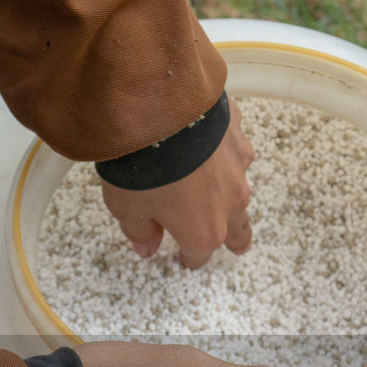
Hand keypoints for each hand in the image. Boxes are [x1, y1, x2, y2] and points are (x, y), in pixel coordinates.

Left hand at [100, 97, 254, 268]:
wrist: (158, 109)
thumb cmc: (139, 165)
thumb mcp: (126, 207)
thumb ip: (139, 231)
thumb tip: (147, 247)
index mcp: (202, 230)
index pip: (199, 255)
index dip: (190, 257)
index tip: (184, 257)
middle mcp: (230, 203)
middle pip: (238, 231)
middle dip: (235, 240)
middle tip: (237, 245)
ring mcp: (239, 167)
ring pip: (239, 188)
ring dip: (227, 190)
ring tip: (211, 183)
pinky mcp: (239, 135)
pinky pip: (232, 149)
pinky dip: (221, 151)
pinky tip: (204, 141)